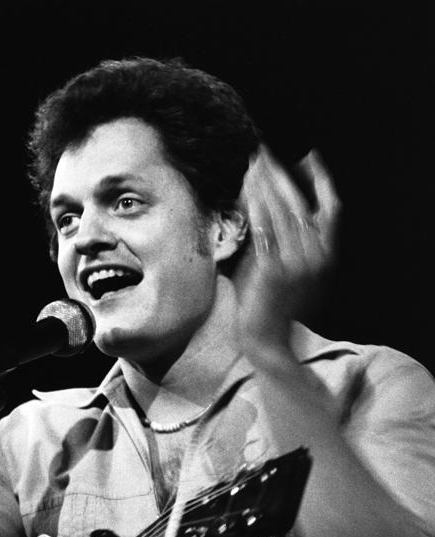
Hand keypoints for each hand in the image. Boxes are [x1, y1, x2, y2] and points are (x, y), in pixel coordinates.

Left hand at [235, 146, 340, 357]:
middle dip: (281, 176)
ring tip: (252, 167)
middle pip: (301, 204)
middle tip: (264, 155)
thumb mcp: (283, 266)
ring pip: (283, 212)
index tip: (309, 157)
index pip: (331, 209)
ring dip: (265, 186)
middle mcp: (316, 257)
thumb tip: (261, 198)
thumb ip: (279, 237)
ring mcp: (296, 264)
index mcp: (325, 256)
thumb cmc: (270, 304)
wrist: (266, 339)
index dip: (322, 181)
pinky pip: (265, 230)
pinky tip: (247, 192)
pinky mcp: (274, 270)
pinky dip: (256, 207)